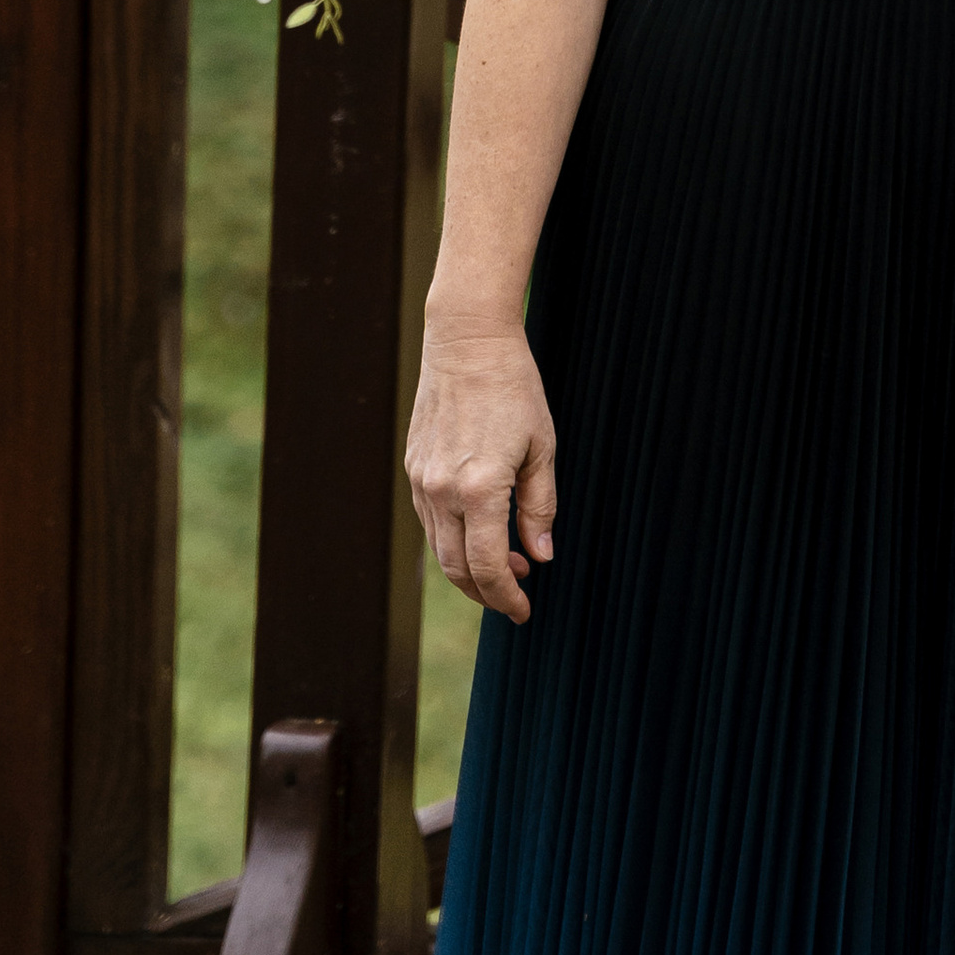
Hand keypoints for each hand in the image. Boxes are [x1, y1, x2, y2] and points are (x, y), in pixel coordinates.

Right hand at [406, 319, 558, 622]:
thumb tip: (540, 557)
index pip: (489, 568)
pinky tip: (481, 533)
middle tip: (516, 597)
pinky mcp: (413, 469)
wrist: (466, 341)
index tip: (524, 612)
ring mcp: (422, 481)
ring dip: (469, 569)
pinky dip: (453, 540)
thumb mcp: (541, 446)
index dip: (506, 598)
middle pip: (458, 569)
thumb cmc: (514, 388)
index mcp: (480, 488)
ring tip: (507, 566)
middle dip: (487, 593)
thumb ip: (540, 506)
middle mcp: (443, 491)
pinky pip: (430, 522)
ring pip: (440, 549)